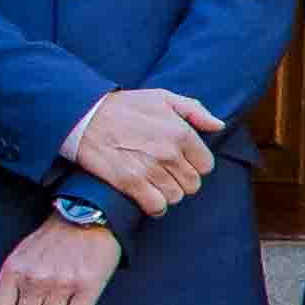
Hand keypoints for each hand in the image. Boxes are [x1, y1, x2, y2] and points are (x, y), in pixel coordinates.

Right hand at [65, 86, 225, 215]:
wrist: (85, 117)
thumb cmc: (126, 106)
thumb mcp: (163, 97)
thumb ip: (195, 111)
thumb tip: (219, 126)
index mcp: (181, 133)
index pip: (206, 165)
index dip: (195, 165)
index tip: (182, 162)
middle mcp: (169, 153)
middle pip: (193, 184)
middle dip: (182, 180)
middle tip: (167, 173)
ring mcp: (150, 170)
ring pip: (176, 197)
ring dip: (168, 193)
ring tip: (155, 183)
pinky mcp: (130, 183)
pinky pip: (157, 207)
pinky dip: (155, 206)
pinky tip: (148, 197)